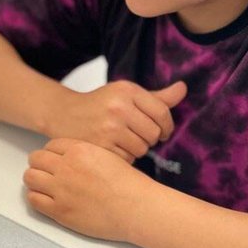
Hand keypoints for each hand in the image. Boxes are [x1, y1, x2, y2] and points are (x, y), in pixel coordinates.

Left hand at [23, 138, 150, 240]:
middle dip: (40, 164)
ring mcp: (61, 189)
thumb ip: (87, 155)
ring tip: (44, 186)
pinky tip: (47, 199)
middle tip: (47, 172)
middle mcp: (66, 166)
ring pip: (30, 177)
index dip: (52, 153)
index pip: (51, 145)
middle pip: (36, 159)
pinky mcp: (59, 210)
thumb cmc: (130, 185)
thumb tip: (75, 159)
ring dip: (35, 180)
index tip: (55, 159)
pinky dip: (37, 198)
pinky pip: (34, 200)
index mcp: (79, 150)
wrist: (137, 208)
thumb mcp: (108, 156)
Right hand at [53, 80, 186, 162]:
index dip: (167, 126)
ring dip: (137, 149)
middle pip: (154, 134)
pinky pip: (127, 159)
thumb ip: (157, 97)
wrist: (64, 115)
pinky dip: (124, 157)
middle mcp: (118, 107)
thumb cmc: (100, 105)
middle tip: (138, 136)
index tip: (162, 131)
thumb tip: (183, 88)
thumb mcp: (126, 94)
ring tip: (123, 141)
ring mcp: (108, 128)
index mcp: (127, 90)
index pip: (163, 112)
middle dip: (150, 138)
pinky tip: (113, 149)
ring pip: (142, 148)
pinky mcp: (101, 146)